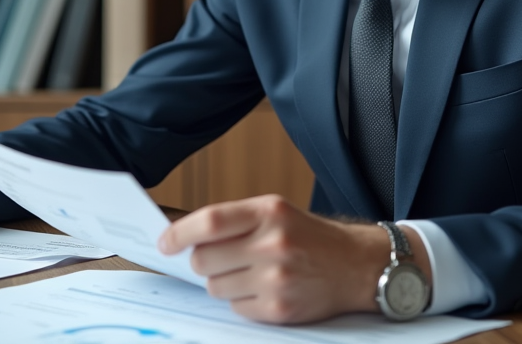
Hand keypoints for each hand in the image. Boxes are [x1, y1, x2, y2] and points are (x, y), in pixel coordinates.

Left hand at [158, 194, 400, 323]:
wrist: (357, 265)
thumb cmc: (309, 236)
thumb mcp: (277, 212)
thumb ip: (234, 221)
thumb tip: (183, 239)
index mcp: (269, 212)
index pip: (209, 222)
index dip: (179, 233)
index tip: (164, 242)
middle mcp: (273, 243)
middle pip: (204, 259)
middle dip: (201, 261)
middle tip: (217, 259)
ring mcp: (276, 279)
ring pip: (215, 287)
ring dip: (222, 281)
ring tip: (248, 272)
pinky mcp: (279, 309)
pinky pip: (235, 307)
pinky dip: (241, 300)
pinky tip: (263, 288)